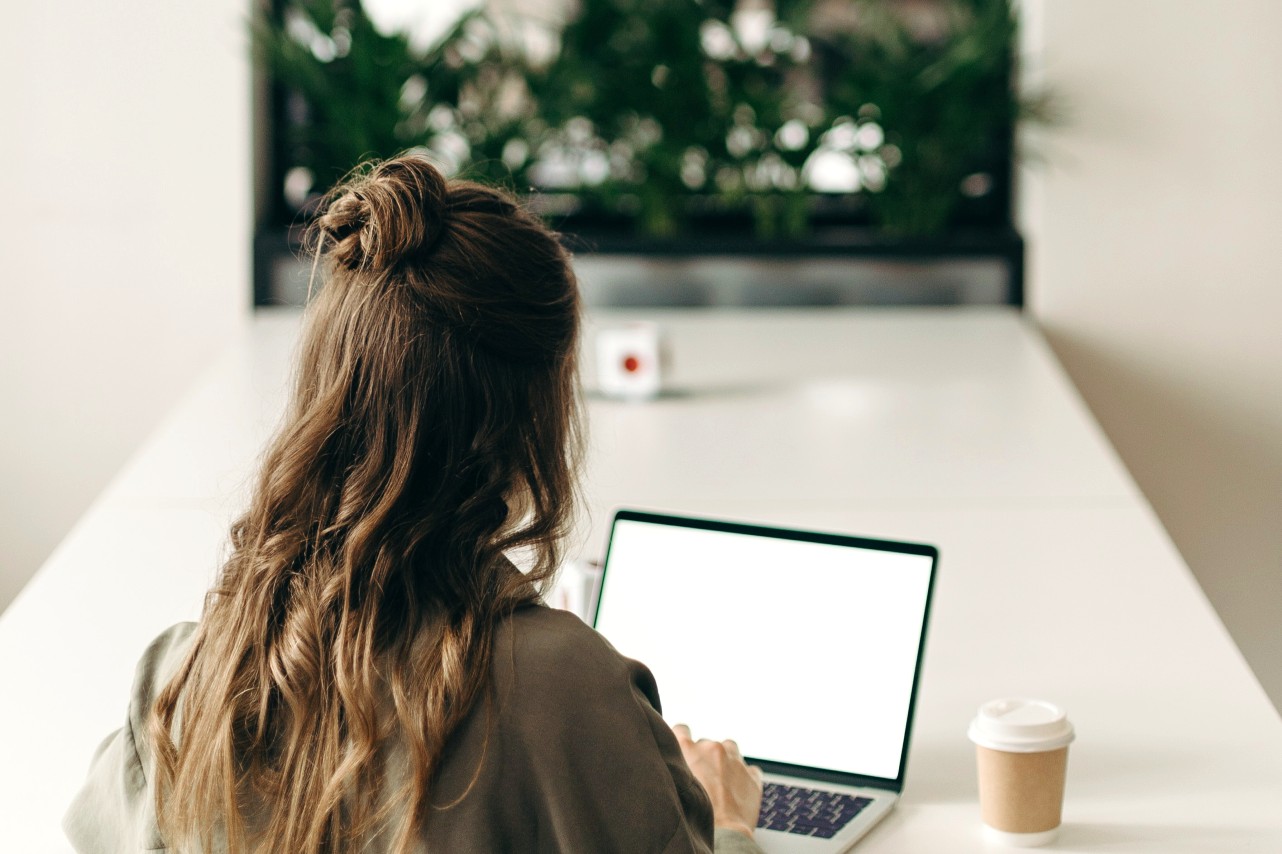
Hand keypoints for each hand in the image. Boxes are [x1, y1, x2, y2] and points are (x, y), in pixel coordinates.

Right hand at [673, 724, 763, 838]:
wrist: (722, 833)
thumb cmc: (694, 814)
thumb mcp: (676, 784)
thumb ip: (676, 767)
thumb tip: (677, 765)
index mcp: (690, 749)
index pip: (682, 729)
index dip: (682, 738)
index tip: (684, 749)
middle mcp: (712, 748)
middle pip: (706, 745)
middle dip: (705, 758)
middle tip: (702, 779)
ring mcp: (735, 760)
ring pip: (729, 749)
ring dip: (726, 761)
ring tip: (721, 783)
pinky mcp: (752, 775)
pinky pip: (749, 769)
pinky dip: (744, 777)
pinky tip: (737, 792)